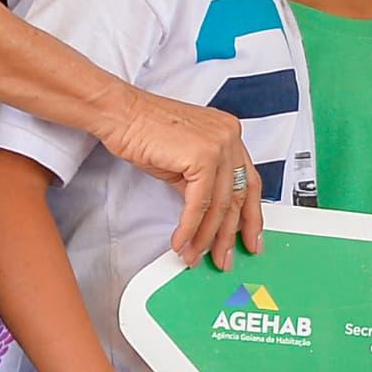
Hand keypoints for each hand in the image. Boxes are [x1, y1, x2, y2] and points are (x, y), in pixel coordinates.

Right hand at [98, 89, 268, 268]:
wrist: (120, 114)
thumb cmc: (145, 130)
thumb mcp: (184, 158)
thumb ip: (203, 182)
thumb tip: (209, 215)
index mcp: (229, 134)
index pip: (249, 181)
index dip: (251, 215)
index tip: (251, 237)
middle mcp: (230, 137)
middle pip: (237, 196)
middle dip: (229, 234)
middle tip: (224, 257)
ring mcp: (219, 145)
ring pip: (219, 204)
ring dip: (206, 237)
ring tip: (196, 255)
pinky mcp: (203, 156)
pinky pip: (199, 204)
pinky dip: (189, 227)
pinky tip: (182, 241)